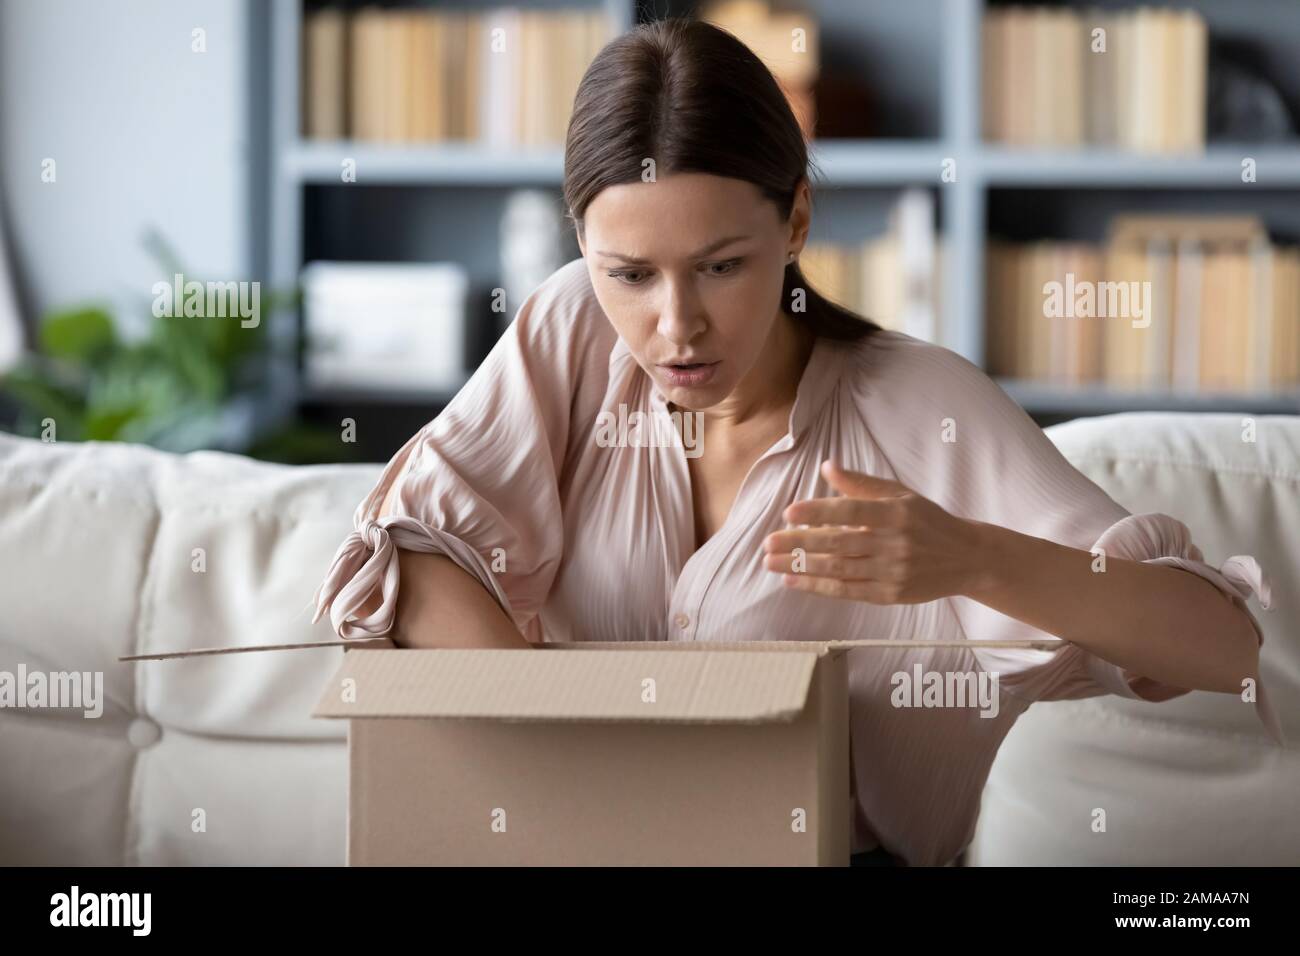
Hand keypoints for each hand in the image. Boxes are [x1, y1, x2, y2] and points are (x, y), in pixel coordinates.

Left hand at [762, 460, 986, 604]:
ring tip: (771, 561)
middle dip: (799, 543)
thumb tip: (826, 465)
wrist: (966, 558)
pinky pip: (847, 591)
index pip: (851, 511)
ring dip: (800, 566)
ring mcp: (892, 572)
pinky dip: (817, 587)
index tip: (789, 513)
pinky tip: (793, 580)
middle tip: (767, 542)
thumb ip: (861, 483)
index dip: (818, 512)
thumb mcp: (900, 495)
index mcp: (896, 513)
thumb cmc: (927, 521)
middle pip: (838, 543)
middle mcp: (894, 543)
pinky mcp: (890, 595)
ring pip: (838, 569)